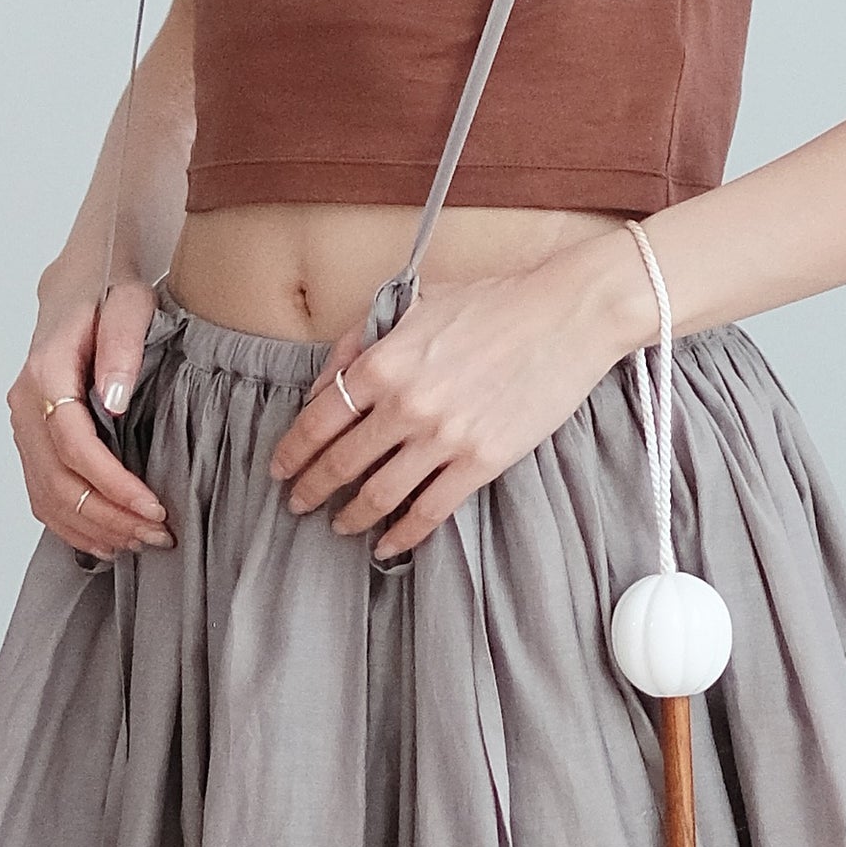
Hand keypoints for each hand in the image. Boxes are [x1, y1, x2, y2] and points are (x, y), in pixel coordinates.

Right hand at [9, 271, 171, 556]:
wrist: (79, 286)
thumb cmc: (108, 293)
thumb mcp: (128, 304)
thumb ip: (121, 347)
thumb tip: (113, 401)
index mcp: (46, 372)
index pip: (73, 445)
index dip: (111, 484)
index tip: (152, 507)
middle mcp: (25, 405)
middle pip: (58, 481)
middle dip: (109, 516)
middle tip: (157, 535)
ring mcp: (23, 427)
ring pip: (47, 497)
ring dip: (93, 527)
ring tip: (141, 542)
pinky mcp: (30, 442)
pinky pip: (41, 496)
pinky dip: (72, 525)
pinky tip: (106, 540)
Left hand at [268, 232, 651, 561]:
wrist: (566, 315)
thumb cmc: (492, 303)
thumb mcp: (414, 305)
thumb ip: (360, 342)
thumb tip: (321, 386)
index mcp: (383, 362)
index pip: (316, 420)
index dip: (291, 451)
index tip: (279, 469)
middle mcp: (406, 404)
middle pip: (340, 463)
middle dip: (310, 489)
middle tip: (297, 503)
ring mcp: (444, 437)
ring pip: (379, 494)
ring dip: (350, 515)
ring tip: (339, 524)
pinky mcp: (482, 461)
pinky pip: (429, 510)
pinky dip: (402, 533)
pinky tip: (387, 543)